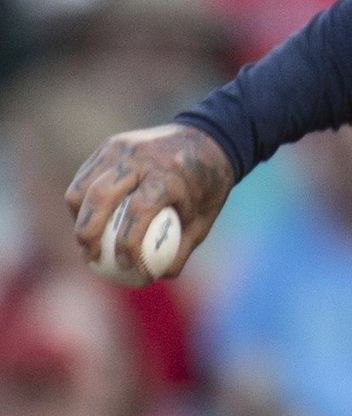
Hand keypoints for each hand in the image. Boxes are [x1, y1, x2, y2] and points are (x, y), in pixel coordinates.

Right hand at [66, 124, 233, 280]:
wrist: (208, 139)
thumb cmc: (207, 187)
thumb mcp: (205, 219)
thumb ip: (181, 249)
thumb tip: (156, 277)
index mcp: (170, 175)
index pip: (139, 211)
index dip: (127, 243)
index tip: (123, 265)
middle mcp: (142, 159)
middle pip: (100, 197)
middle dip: (88, 233)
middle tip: (90, 258)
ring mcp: (122, 148)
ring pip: (84, 187)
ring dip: (78, 218)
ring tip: (86, 243)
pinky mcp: (110, 146)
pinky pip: (85, 178)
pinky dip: (80, 202)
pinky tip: (88, 221)